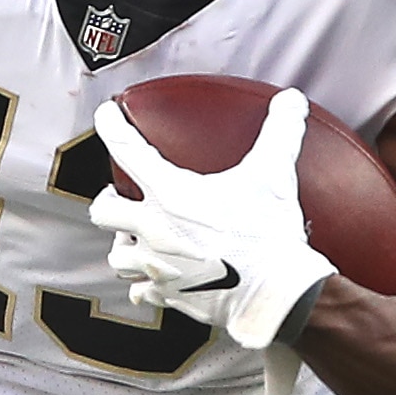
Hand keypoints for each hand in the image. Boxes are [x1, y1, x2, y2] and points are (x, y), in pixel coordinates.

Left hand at [88, 90, 336, 351]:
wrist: (276, 295)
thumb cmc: (271, 233)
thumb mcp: (275, 175)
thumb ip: (281, 131)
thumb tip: (292, 99)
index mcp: (171, 194)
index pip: (126, 148)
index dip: (109, 125)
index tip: (106, 115)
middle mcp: (154, 229)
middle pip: (103, 211)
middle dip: (108, 200)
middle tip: (120, 195)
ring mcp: (157, 266)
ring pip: (116, 256)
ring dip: (123, 244)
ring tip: (136, 238)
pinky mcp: (168, 295)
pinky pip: (140, 291)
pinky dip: (143, 284)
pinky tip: (153, 280)